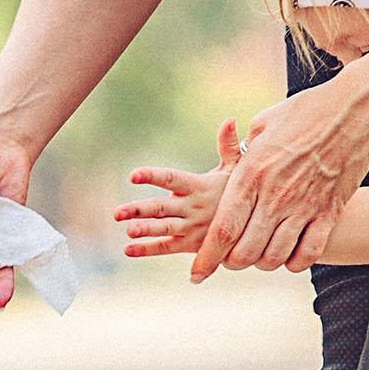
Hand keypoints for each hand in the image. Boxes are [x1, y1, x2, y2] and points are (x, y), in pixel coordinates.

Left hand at [113, 119, 235, 259]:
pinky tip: (128, 249)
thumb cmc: (239, 191)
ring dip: (145, 230)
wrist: (252, 226)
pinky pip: (166, 248)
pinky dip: (147, 249)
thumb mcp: (237, 169)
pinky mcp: (190, 245)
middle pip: (163, 208)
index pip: (172, 179)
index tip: (133, 175)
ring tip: (127, 230)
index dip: (153, 176)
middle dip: (139, 209)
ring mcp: (191, 228)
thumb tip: (229, 120)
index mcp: (199, 187)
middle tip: (117, 212)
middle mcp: (193, 208)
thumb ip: (228, 146)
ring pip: (164, 229)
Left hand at [189, 72, 368, 281]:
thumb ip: (243, 151)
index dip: (207, 258)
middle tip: (231, 257)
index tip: (197, 273)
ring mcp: (304, 207)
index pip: (223, 230)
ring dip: (262, 263)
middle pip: (245, 253)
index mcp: (251, 174)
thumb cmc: (306, 112)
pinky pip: (309, 254)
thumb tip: (233, 162)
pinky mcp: (329, 212)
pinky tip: (289, 255)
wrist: (356, 111)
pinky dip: (295, 262)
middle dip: (232, 263)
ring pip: (275, 258)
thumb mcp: (263, 124)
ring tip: (259, 255)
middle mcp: (275, 196)